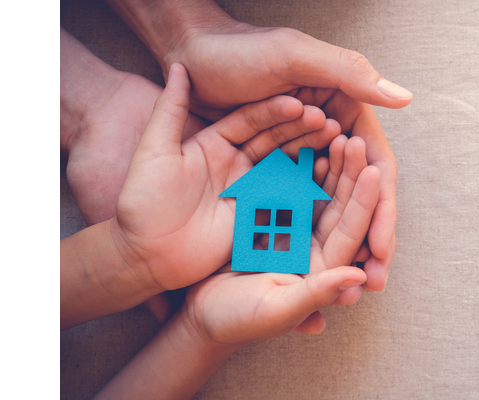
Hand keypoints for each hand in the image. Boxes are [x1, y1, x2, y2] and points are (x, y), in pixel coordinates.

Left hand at [113, 63, 340, 292]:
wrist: (144, 254)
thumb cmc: (142, 201)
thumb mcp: (154, 150)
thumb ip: (169, 109)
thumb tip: (178, 64)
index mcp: (214, 143)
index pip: (251, 120)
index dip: (274, 111)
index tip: (298, 102)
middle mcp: (235, 162)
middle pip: (274, 140)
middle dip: (300, 130)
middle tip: (327, 121)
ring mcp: (247, 189)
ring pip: (284, 165)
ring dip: (307, 153)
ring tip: (334, 142)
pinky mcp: (255, 215)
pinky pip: (284, 197)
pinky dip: (305, 185)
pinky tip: (325, 174)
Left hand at [161, 19, 402, 291]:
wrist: (189, 57)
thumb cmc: (240, 50)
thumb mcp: (294, 56)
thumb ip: (349, 75)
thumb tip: (405, 99)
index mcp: (344, 110)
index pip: (375, 166)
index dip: (384, 208)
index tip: (383, 248)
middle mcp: (327, 137)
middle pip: (358, 195)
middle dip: (371, 238)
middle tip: (377, 280)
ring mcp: (299, 156)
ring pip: (332, 208)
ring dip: (347, 246)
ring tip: (355, 287)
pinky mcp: (271, 170)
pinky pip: (297, 206)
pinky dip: (309, 236)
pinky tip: (317, 269)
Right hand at [182, 134, 379, 343]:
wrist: (198, 315)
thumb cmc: (237, 320)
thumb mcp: (276, 309)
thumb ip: (315, 294)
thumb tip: (358, 279)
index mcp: (322, 268)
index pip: (350, 231)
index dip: (362, 203)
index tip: (372, 171)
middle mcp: (313, 246)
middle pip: (338, 205)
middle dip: (348, 173)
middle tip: (355, 140)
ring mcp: (292, 229)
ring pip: (316, 191)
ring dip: (326, 163)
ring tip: (334, 130)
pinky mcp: (269, 217)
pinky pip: (287, 186)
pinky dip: (296, 164)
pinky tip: (302, 138)